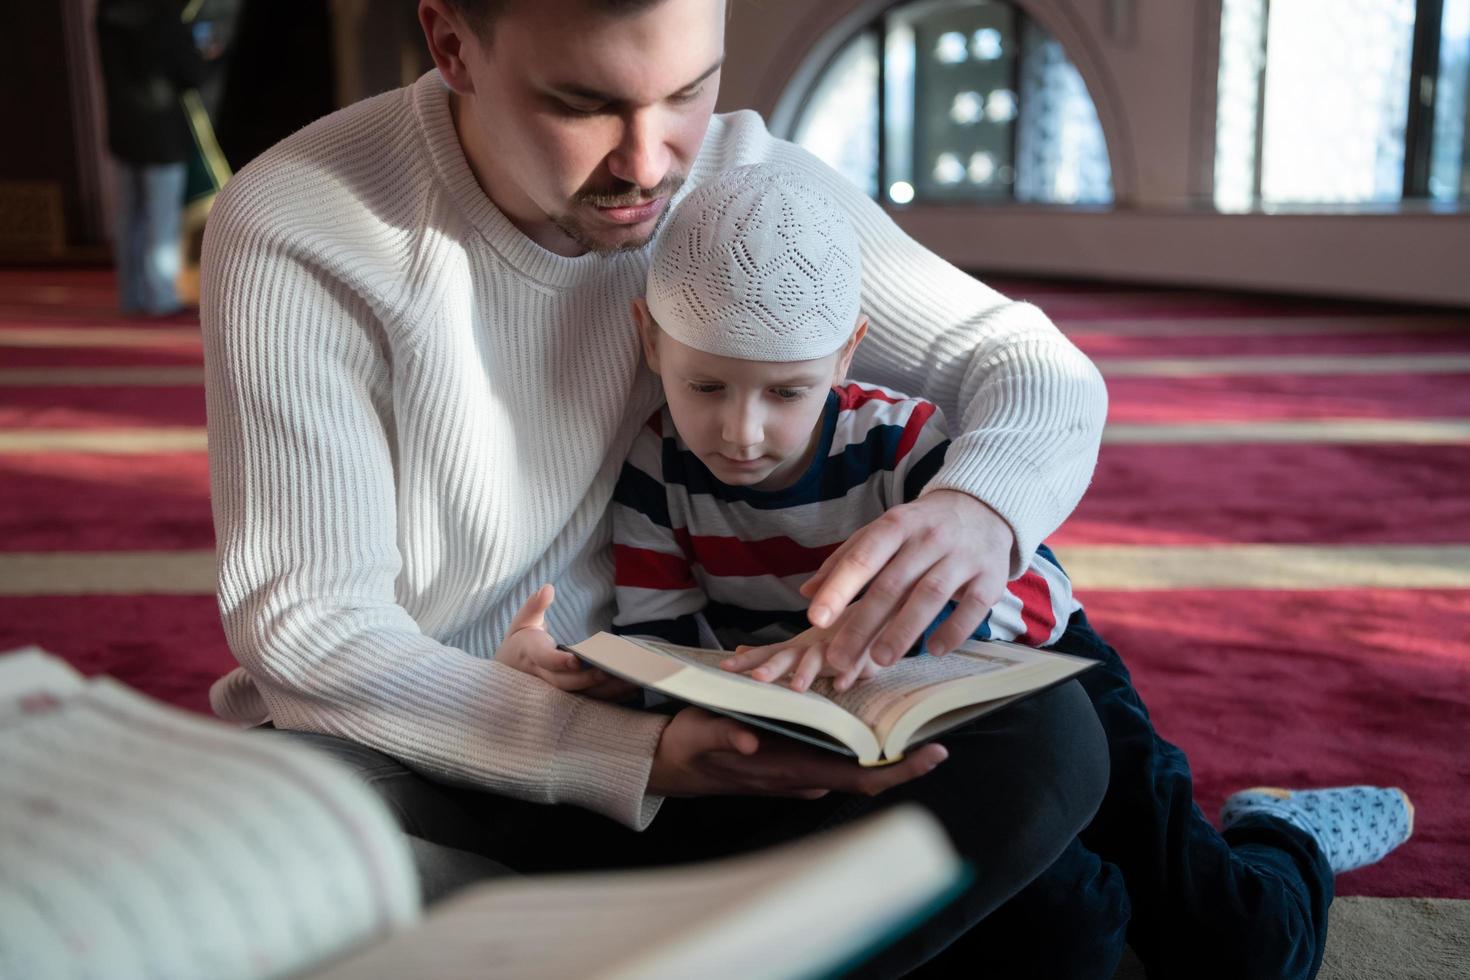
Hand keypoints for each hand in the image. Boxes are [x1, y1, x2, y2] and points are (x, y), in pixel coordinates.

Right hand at [495, 584, 638, 700]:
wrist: (510, 672)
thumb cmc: (520, 643)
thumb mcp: (522, 621)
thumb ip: (535, 605)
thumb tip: (547, 588)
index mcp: (530, 655)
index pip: (544, 659)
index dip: (559, 661)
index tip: (576, 660)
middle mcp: (542, 677)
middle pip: (564, 682)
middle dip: (587, 679)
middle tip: (610, 671)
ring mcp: (555, 690)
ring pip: (579, 695)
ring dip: (604, 690)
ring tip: (629, 681)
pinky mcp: (567, 697)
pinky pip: (588, 699)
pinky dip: (609, 696)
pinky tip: (630, 689)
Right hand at [646, 707, 947, 797]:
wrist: (674, 763)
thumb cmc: (690, 747)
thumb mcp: (701, 734)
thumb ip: (726, 734)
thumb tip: (751, 739)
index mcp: (789, 770)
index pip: (856, 780)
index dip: (898, 772)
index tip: (932, 754)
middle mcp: (803, 775)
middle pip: (868, 776)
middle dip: (905, 760)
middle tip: (939, 733)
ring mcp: (801, 770)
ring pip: (855, 765)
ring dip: (884, 749)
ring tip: (914, 720)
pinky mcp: (796, 758)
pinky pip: (838, 753)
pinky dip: (860, 738)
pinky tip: (874, 715)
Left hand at [718, 626, 879, 692]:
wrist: (879, 613)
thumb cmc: (836, 634)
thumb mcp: (802, 645)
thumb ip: (774, 651)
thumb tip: (739, 650)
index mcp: (800, 646)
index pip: (770, 653)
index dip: (749, 661)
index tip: (725, 667)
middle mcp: (816, 646)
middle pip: (791, 657)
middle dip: (773, 668)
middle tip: (758, 678)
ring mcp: (840, 649)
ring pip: (821, 659)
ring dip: (807, 672)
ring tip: (796, 687)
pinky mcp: (864, 656)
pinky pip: (857, 665)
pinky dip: (849, 674)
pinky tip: (841, 685)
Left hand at [801, 490, 1013, 669]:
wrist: (982, 507)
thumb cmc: (921, 527)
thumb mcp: (883, 532)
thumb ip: (845, 560)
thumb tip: (807, 593)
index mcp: (897, 525)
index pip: (863, 557)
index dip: (838, 588)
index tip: (815, 619)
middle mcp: (929, 538)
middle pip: (892, 584)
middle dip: (863, 624)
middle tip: (839, 657)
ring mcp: (963, 556)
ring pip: (930, 595)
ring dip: (904, 630)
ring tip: (880, 660)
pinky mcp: (991, 576)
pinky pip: (973, 607)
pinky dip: (954, 630)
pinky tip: (934, 650)